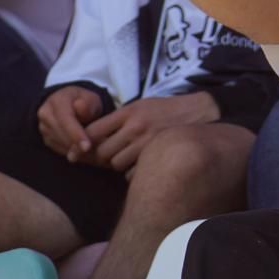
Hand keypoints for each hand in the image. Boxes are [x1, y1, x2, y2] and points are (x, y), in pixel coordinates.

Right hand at [37, 85, 104, 160]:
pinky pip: (57, 148)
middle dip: (75, 146)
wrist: (70, 104)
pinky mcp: (46, 138)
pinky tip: (83, 154)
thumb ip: (87, 103)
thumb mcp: (91, 98)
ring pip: (57, 143)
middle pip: (59, 133)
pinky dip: (70, 152)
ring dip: (73, 150)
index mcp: (57, 100)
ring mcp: (43, 127)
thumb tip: (80, 107)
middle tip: (92, 154)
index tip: (87, 146)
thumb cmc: (85, 102)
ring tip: (91, 154)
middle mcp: (45, 113)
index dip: (76, 134)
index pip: (65, 118)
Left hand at [83, 92, 219, 172]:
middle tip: (111, 154)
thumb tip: (88, 139)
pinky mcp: (157, 155)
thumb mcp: (141, 106)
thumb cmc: (166, 110)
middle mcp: (136, 126)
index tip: (79, 151)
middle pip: (102, 152)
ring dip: (118, 164)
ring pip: (116, 164)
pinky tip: (140, 163)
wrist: (200, 111)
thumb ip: (118, 120)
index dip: (82, 144)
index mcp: (129, 112)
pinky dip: (132, 172)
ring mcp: (147, 142)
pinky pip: (132, 173)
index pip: (93, 131)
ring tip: (128, 157)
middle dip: (103, 157)